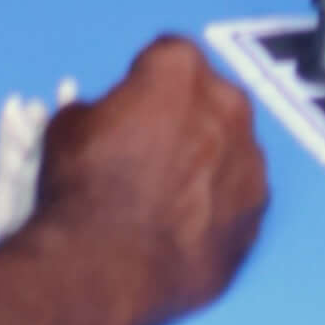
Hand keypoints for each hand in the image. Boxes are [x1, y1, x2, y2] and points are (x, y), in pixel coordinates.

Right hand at [30, 35, 267, 324]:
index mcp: (178, 70)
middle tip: (151, 149)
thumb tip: (108, 121)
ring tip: (167, 193)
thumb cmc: (83, 193)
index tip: (134, 103)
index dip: (146, 80)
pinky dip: (219, 202)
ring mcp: (248, 158)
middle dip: (184, 117)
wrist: (103, 268)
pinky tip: (186, 222)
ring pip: (230, 146)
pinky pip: (239, 194)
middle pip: (209, 98)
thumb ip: (103, 110)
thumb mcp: (68, 127)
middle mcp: (226, 105)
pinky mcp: (257, 208)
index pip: (169, 56)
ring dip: (207, 160)